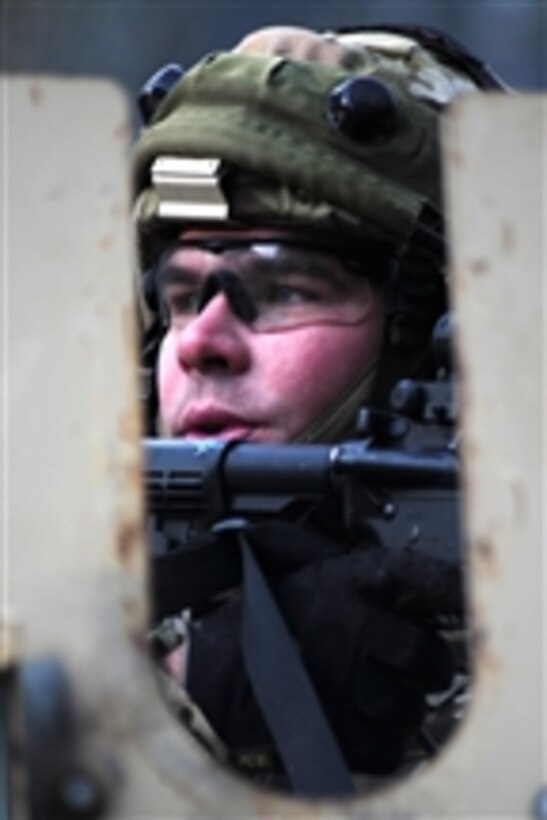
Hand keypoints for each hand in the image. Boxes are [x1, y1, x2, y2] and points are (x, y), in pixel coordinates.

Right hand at [185, 537, 460, 775]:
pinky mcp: (331, 730)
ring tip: (374, 696)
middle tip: (414, 665)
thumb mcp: (304, 575)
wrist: (214, 675)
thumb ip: (354, 575)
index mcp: (341, 583)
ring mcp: (340, 680)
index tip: (465, 596)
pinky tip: (360, 724)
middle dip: (426, 666)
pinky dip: (382, 743)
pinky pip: (388, 748)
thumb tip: (411, 586)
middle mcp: (346, 627)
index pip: (414, 574)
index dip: (448, 585)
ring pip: (410, 706)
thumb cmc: (260, 622)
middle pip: (426, 654)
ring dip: (401, 708)